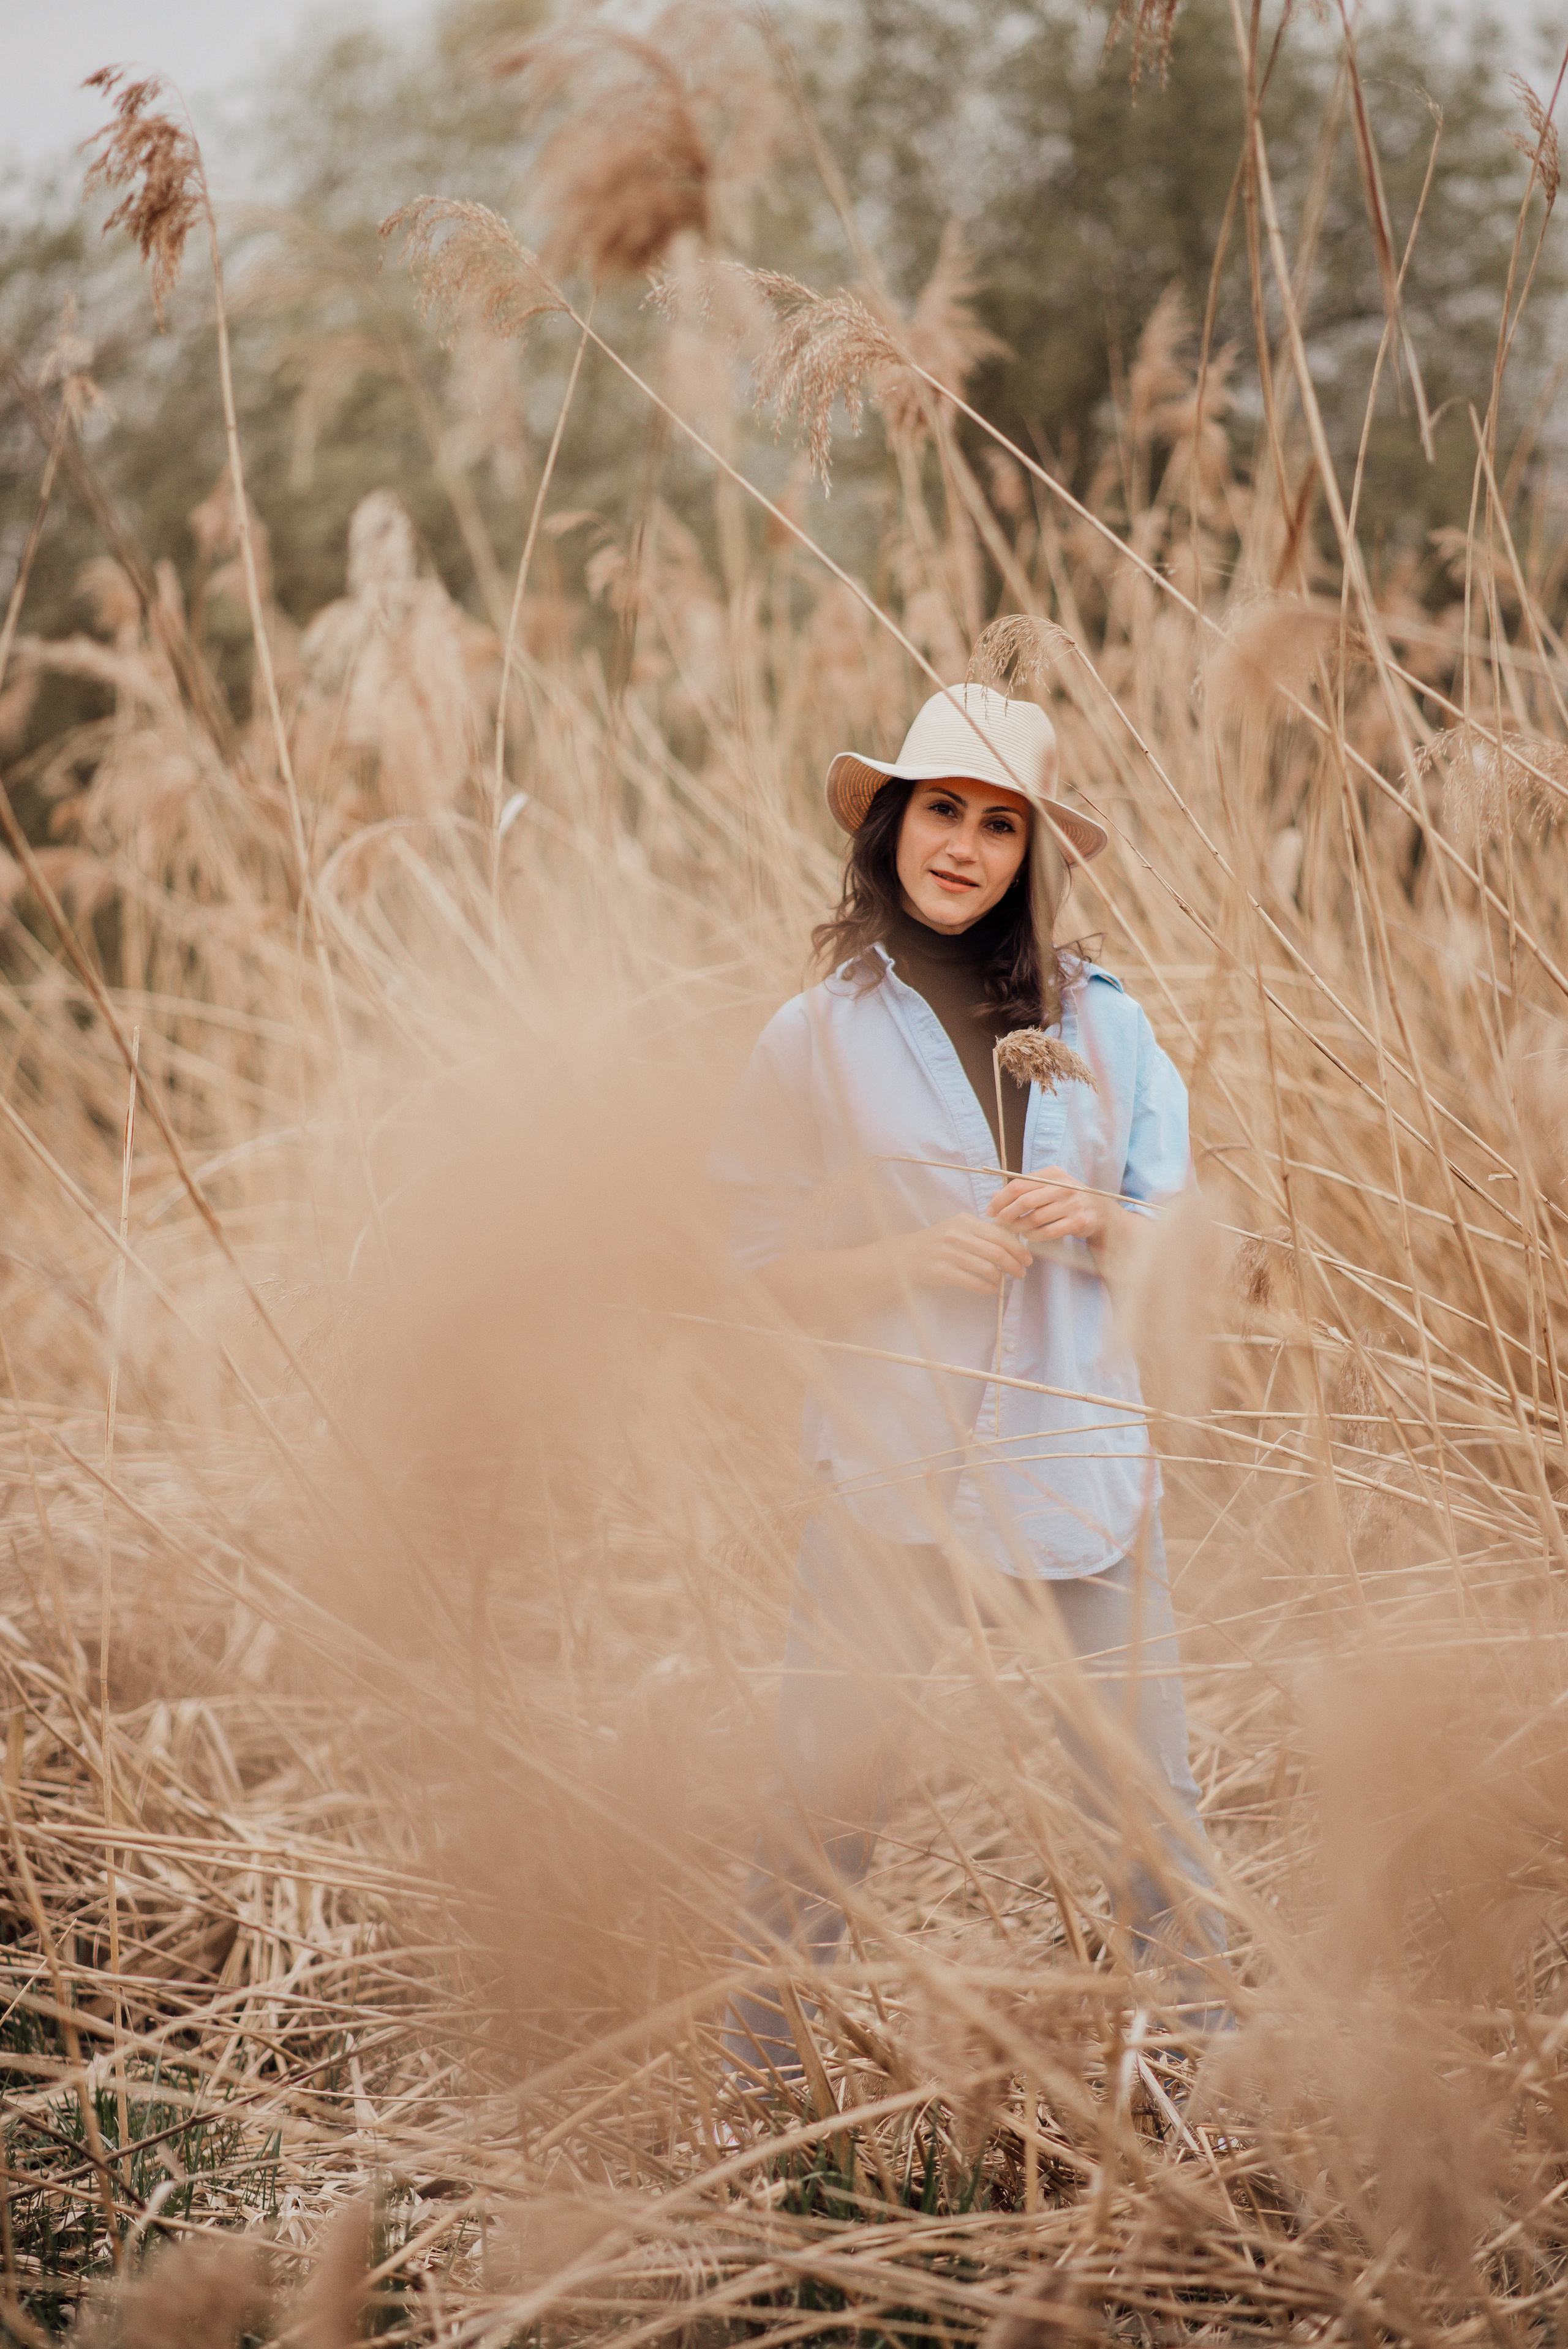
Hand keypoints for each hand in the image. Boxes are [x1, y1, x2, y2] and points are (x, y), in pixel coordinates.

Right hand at [891, 1213, 1032, 1294]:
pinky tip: (990, 1288)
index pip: (999, 1234)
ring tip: (1003, 1281)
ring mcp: (950, 1254)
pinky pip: (974, 1282)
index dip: (1017, 1249)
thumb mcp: (958, 1228)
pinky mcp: (943, 1272)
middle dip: (1014, 1264)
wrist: (907, 1255)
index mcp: (965, 1221)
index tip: (1027, 1259)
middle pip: (997, 1252)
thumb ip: (982, 1233)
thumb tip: (1013, 1246)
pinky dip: (987, 1287)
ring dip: (1001, 1277)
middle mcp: (958, 1235)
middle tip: (1021, 1273)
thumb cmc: (938, 1242)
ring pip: (988, 1268)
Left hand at [987, 1167, 1108, 1250]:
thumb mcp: (1048, 1187)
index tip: (990, 1211)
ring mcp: (1072, 1203)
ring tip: (1011, 1230)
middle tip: (998, 1223)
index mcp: (1052, 1173)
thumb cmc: (1067, 1198)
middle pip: (1025, 1200)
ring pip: (1035, 1218)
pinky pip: (1048, 1232)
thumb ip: (1024, 1190)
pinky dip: (1034, 1236)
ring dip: (1018, 1226)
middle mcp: (1063, 1186)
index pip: (1018, 1184)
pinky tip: (1028, 1236)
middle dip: (1006, 1214)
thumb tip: (994, 1196)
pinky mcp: (1078, 1221)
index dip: (1000, 1199)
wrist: (1100, 1211)